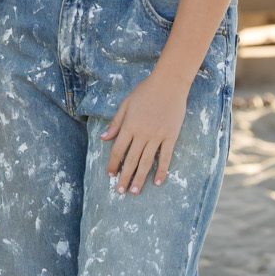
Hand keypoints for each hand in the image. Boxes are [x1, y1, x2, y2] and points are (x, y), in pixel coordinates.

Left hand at [101, 72, 186, 193]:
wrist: (169, 83)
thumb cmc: (145, 91)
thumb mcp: (126, 104)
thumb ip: (116, 123)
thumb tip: (103, 138)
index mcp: (129, 126)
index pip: (118, 150)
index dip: (113, 164)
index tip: (109, 175)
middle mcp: (142, 134)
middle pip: (131, 160)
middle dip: (124, 177)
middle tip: (120, 192)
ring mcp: (157, 136)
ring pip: (147, 161)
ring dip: (140, 178)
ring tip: (135, 191)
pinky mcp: (171, 136)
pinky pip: (166, 157)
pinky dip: (162, 170)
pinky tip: (157, 182)